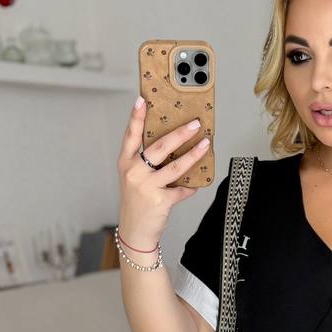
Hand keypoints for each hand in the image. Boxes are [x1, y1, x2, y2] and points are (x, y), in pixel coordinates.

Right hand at [115, 98, 210, 249]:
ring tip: (205, 144)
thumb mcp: (134, 178)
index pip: (131, 135)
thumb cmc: (137, 201)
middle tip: (194, 123)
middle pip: (160, 147)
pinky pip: (182, 190)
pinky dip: (190, 187)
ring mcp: (147, 187)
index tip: (142, 100)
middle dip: (180, 133)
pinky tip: (196, 184)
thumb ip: (146, 162)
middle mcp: (134, 172)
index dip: (136, 117)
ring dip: (193, 154)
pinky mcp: (160, 201)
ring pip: (175, 166)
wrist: (135, 231)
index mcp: (126, 163)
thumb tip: (174, 143)